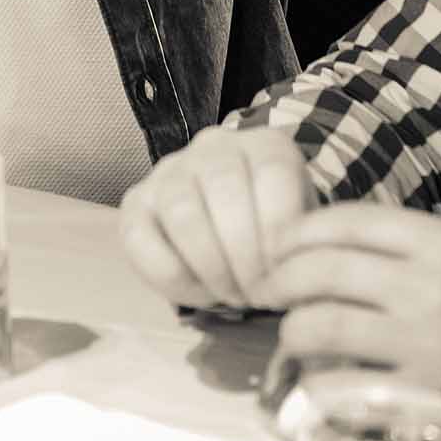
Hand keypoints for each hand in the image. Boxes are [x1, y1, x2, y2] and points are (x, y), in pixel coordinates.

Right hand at [118, 126, 316, 309]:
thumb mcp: (304, 234)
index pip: (273, 172)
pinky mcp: (136, 203)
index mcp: (265, 145)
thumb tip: (298, 278)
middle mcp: (214, 146)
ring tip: (232, 295)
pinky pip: (141, 238)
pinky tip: (200, 291)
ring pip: (182, 210)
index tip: (284, 278)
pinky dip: (173, 278)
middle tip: (256, 295)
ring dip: (211, 267)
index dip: (279, 233)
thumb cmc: (277, 238)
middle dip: (244, 255)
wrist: (239, 238)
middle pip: (224, 188)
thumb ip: (305, 246)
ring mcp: (169, 170)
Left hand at [263, 202, 440, 391]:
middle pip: (323, 269)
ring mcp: (422, 343)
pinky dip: (317, 379)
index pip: (346, 221)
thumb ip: (400, 243)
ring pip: (323, 324)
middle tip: (269, 289)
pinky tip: (316, 376)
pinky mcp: (419, 397)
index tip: (279, 244)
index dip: (299, 231)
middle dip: (282, 278)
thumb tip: (318, 238)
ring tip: (292, 333)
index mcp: (437, 242)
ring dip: (293, 329)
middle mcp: (427, 287)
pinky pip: (343, 383)